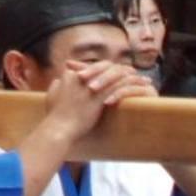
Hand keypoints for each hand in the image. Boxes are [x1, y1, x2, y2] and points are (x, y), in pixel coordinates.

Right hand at [36, 59, 155, 148]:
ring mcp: (90, 87)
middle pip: (106, 68)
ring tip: (144, 80)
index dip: (106, 69)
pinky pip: (119, 88)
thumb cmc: (54, 116)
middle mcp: (81, 77)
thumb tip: (58, 80)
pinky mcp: (99, 97)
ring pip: (116, 76)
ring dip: (132, 76)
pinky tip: (143, 89)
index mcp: (71, 75)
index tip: (116, 72)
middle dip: (121, 69)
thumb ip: (56, 85)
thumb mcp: (51, 95)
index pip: (93, 67)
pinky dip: (132, 86)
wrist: (58, 128)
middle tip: (134, 72)